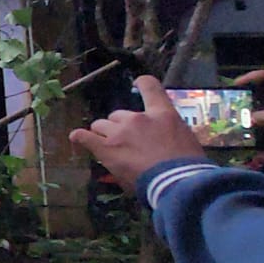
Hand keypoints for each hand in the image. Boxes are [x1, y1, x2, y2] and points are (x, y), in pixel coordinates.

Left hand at [70, 75, 207, 186]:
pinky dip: (80, 137)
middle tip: (129, 143)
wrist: (176, 181)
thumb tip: (159, 136)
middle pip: (118, 115)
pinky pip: (85, 137)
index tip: (139, 82)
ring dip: (105, 135)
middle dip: (121, 127)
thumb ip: (167, 131)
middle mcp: (138, 118)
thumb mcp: (185, 139)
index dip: (143, 83)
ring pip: (101, 126)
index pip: (150, 88)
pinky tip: (77, 138)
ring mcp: (119, 132)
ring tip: (111, 148)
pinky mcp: (106, 148)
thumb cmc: (186, 165)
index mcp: (162, 114)